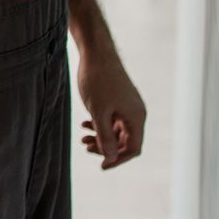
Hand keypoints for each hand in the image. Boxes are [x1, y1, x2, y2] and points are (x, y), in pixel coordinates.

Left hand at [76, 49, 145, 169]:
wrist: (95, 52)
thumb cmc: (97, 81)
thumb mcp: (98, 112)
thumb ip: (105, 136)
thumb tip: (111, 157)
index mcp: (136, 117)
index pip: (134, 148)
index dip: (118, 160)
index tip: (101, 166)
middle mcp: (136, 112)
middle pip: (125, 140)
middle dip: (106, 147)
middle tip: (85, 147)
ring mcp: (128, 105)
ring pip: (117, 130)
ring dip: (101, 136)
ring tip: (82, 137)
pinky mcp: (119, 99)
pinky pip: (112, 119)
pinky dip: (100, 124)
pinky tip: (85, 124)